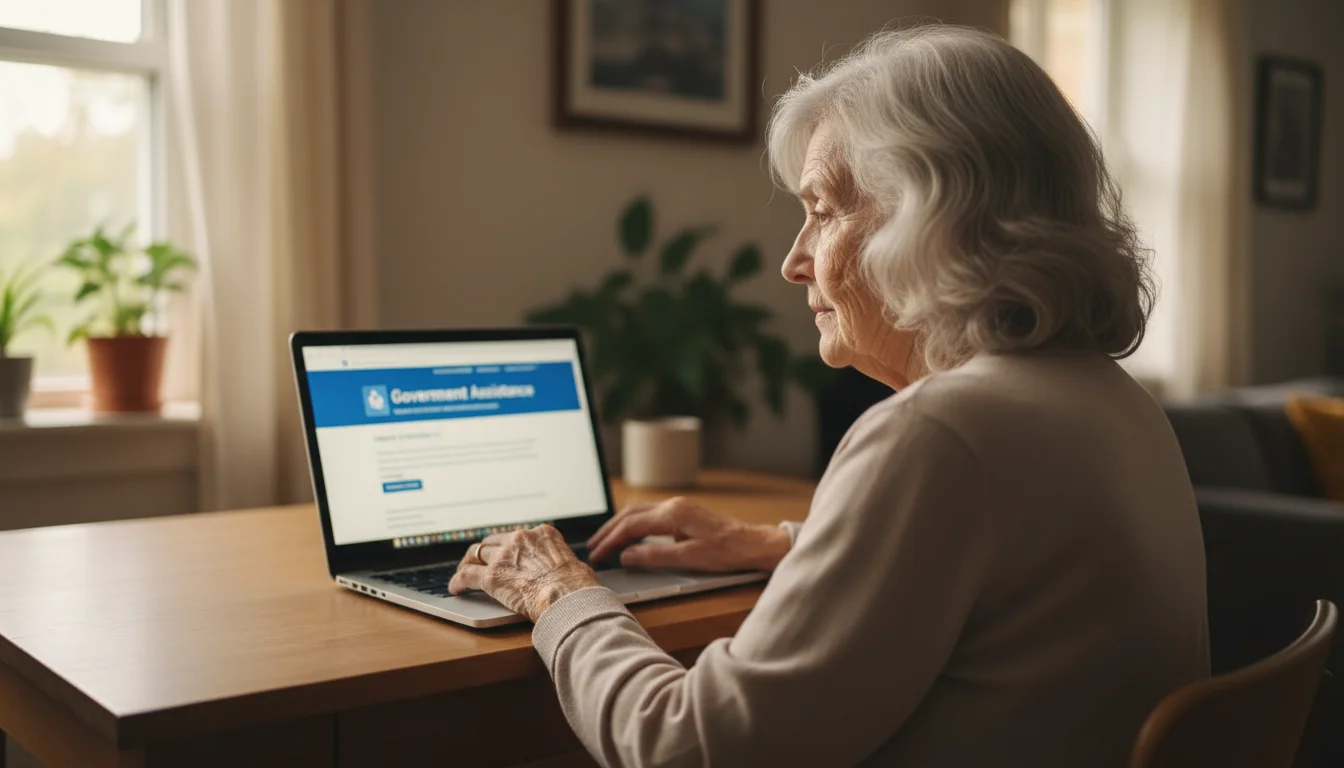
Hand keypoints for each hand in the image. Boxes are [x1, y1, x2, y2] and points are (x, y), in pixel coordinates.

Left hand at [448, 525, 600, 621]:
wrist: (568, 597)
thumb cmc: (578, 587)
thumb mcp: (574, 564)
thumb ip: (560, 563)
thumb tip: (564, 572)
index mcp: (543, 533)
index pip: (518, 535)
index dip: (509, 545)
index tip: (506, 552)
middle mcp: (521, 539)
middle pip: (494, 541)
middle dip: (486, 551)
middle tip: (480, 560)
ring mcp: (504, 556)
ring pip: (477, 553)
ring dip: (470, 563)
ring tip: (464, 572)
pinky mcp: (491, 576)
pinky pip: (467, 574)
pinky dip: (459, 580)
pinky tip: (456, 588)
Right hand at [587, 497, 791, 572]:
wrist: (754, 544)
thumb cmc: (728, 552)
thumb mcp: (690, 558)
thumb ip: (655, 556)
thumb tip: (627, 556)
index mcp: (673, 513)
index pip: (631, 525)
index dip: (610, 541)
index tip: (597, 555)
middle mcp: (673, 506)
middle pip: (630, 514)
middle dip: (608, 531)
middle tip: (592, 547)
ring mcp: (678, 508)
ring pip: (638, 513)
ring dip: (619, 526)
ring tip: (604, 541)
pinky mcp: (683, 515)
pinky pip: (649, 516)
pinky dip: (633, 525)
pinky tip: (629, 536)